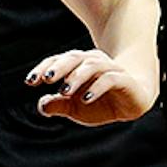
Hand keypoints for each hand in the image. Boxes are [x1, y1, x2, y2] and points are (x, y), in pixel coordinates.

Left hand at [24, 48, 156, 126]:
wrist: (136, 99)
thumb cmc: (103, 100)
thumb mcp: (77, 107)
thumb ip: (59, 105)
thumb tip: (41, 105)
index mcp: (79, 65)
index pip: (59, 61)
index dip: (44, 69)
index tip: (30, 81)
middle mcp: (94, 61)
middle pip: (74, 58)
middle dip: (59, 67)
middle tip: (46, 79)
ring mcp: (110, 68)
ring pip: (91, 66)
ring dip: (76, 77)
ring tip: (64, 91)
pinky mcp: (124, 79)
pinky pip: (110, 78)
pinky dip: (96, 87)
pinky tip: (86, 98)